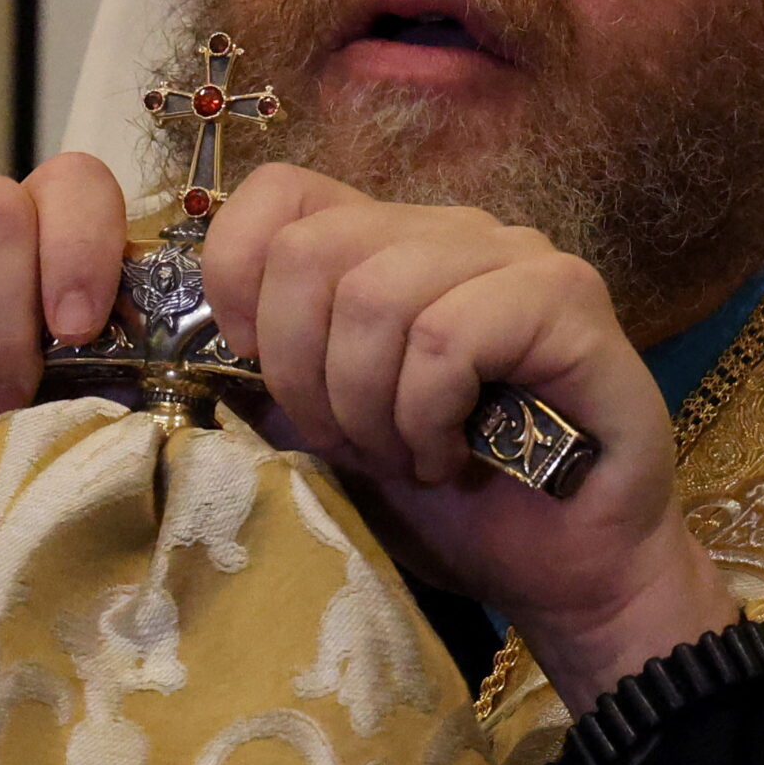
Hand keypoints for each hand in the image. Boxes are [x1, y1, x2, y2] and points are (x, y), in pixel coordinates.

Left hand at [199, 165, 739, 711]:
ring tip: (410, 458)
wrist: (567, 572)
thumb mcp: (329, 435)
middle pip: (314, 250)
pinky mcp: (568, 299)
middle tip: (354, 446)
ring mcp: (516, 254)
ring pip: (377, 295)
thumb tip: (195, 343)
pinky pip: (448, 336)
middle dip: (307, 374)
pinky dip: (428, 414)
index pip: (281, 192)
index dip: (238, 274)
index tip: (257, 369)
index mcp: (389, 243)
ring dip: (372, 407)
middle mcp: (452, 229)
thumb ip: (274, 377)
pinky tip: (452, 457)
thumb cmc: (451, 503)